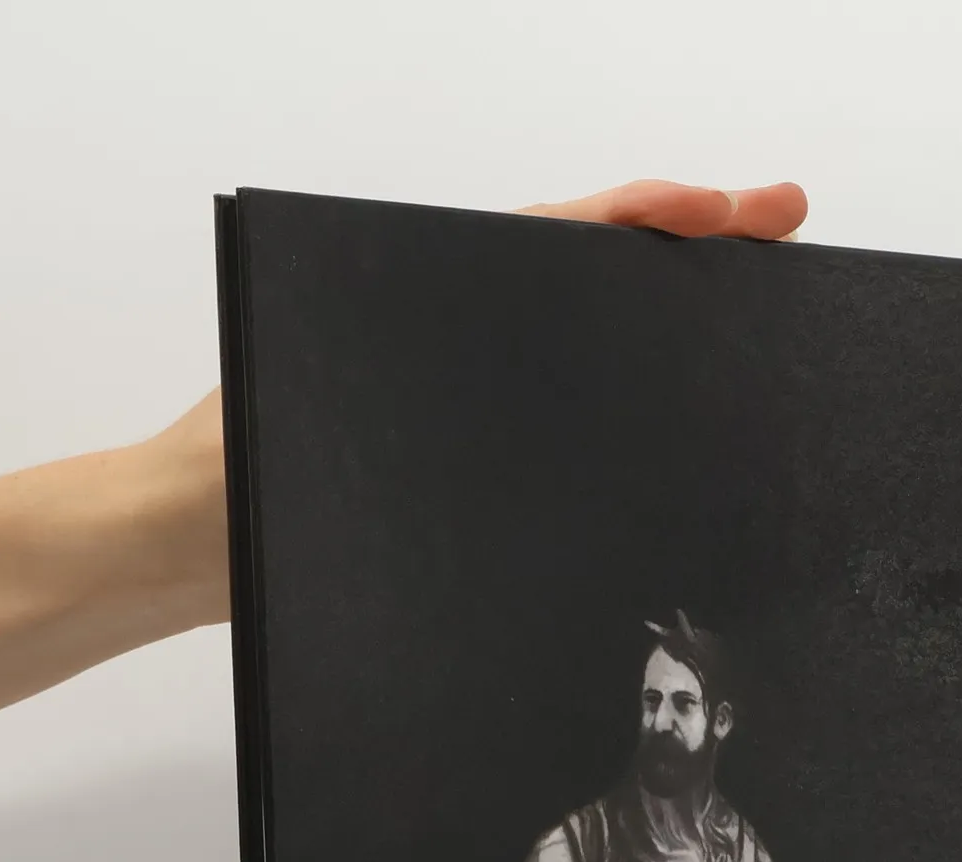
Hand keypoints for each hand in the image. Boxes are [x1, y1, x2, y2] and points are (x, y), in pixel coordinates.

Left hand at [147, 179, 809, 628]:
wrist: (182, 551)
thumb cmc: (225, 480)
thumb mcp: (305, 407)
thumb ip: (383, 377)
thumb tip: (476, 352)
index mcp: (422, 300)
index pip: (556, 238)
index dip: (644, 216)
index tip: (724, 210)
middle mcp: (453, 338)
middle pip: (589, 276)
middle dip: (688, 247)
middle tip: (780, 222)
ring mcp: (464, 398)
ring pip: (583, 346)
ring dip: (666, 329)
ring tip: (759, 314)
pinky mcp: (468, 463)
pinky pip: (560, 419)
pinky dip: (623, 408)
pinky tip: (679, 423)